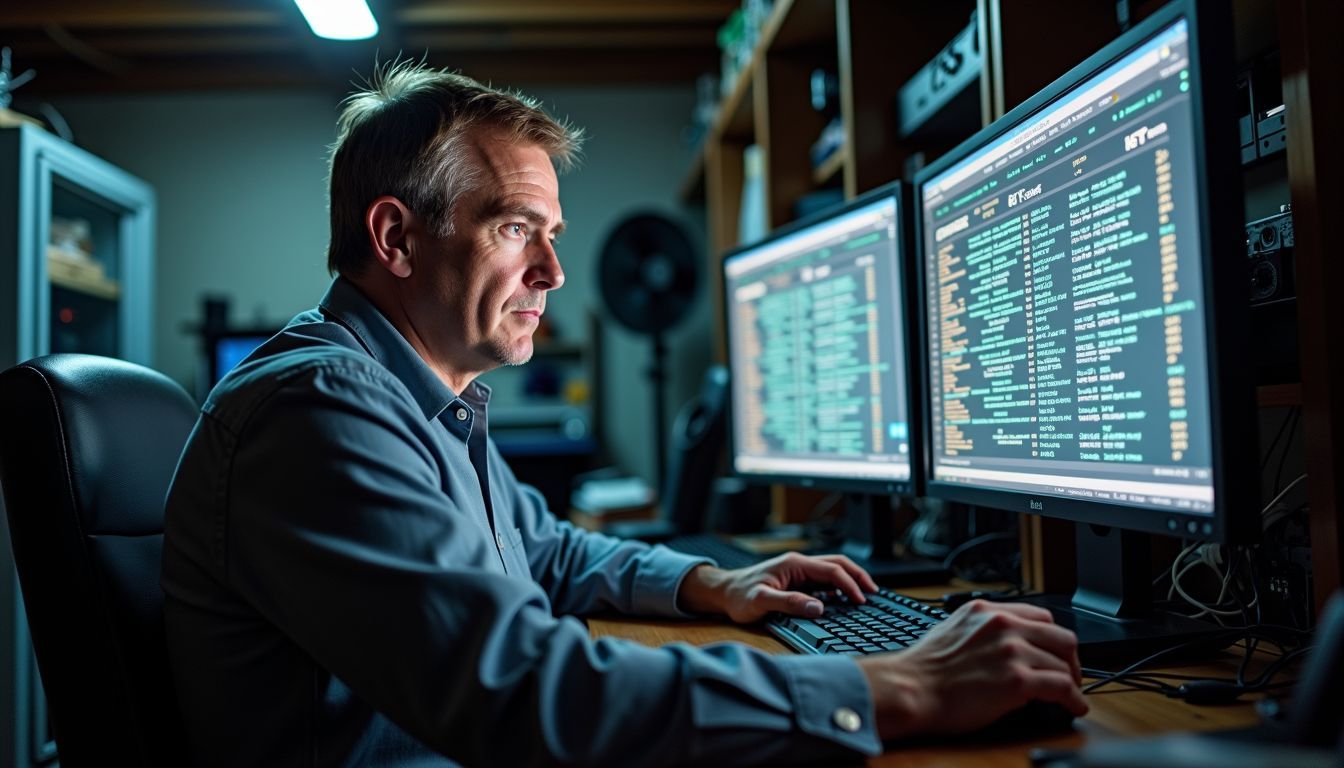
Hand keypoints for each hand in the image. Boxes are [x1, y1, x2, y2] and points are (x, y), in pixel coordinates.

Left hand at [678, 552, 877, 623]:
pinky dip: (838, 587)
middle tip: (874, 592)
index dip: (849, 585)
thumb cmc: (738, 595)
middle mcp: (798, 564)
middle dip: (857, 576)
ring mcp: (798, 572)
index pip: (831, 570)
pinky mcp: (796, 581)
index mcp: (794, 564)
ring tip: (865, 594)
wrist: (723, 593)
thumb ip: (789, 603)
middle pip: (837, 564)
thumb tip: (818, 607)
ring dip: (850, 579)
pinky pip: (823, 581)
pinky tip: (843, 600)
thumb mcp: (761, 601)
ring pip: (832, 570)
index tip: (861, 600)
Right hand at [856, 600, 1086, 739]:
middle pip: (1061, 637)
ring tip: (1069, 695)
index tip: (1054, 652)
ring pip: (1064, 664)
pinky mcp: (1018, 681)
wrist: (911, 688)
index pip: (1039, 616)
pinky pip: (1062, 687)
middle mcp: (1003, 625)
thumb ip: (981, 629)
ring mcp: (1012, 652)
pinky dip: (1073, 699)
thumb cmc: (924, 668)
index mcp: (986, 610)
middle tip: (1069, 674)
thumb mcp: (952, 629)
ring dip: (1070, 682)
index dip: (1052, 638)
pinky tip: (1073, 706)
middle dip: (1069, 658)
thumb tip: (1000, 644)